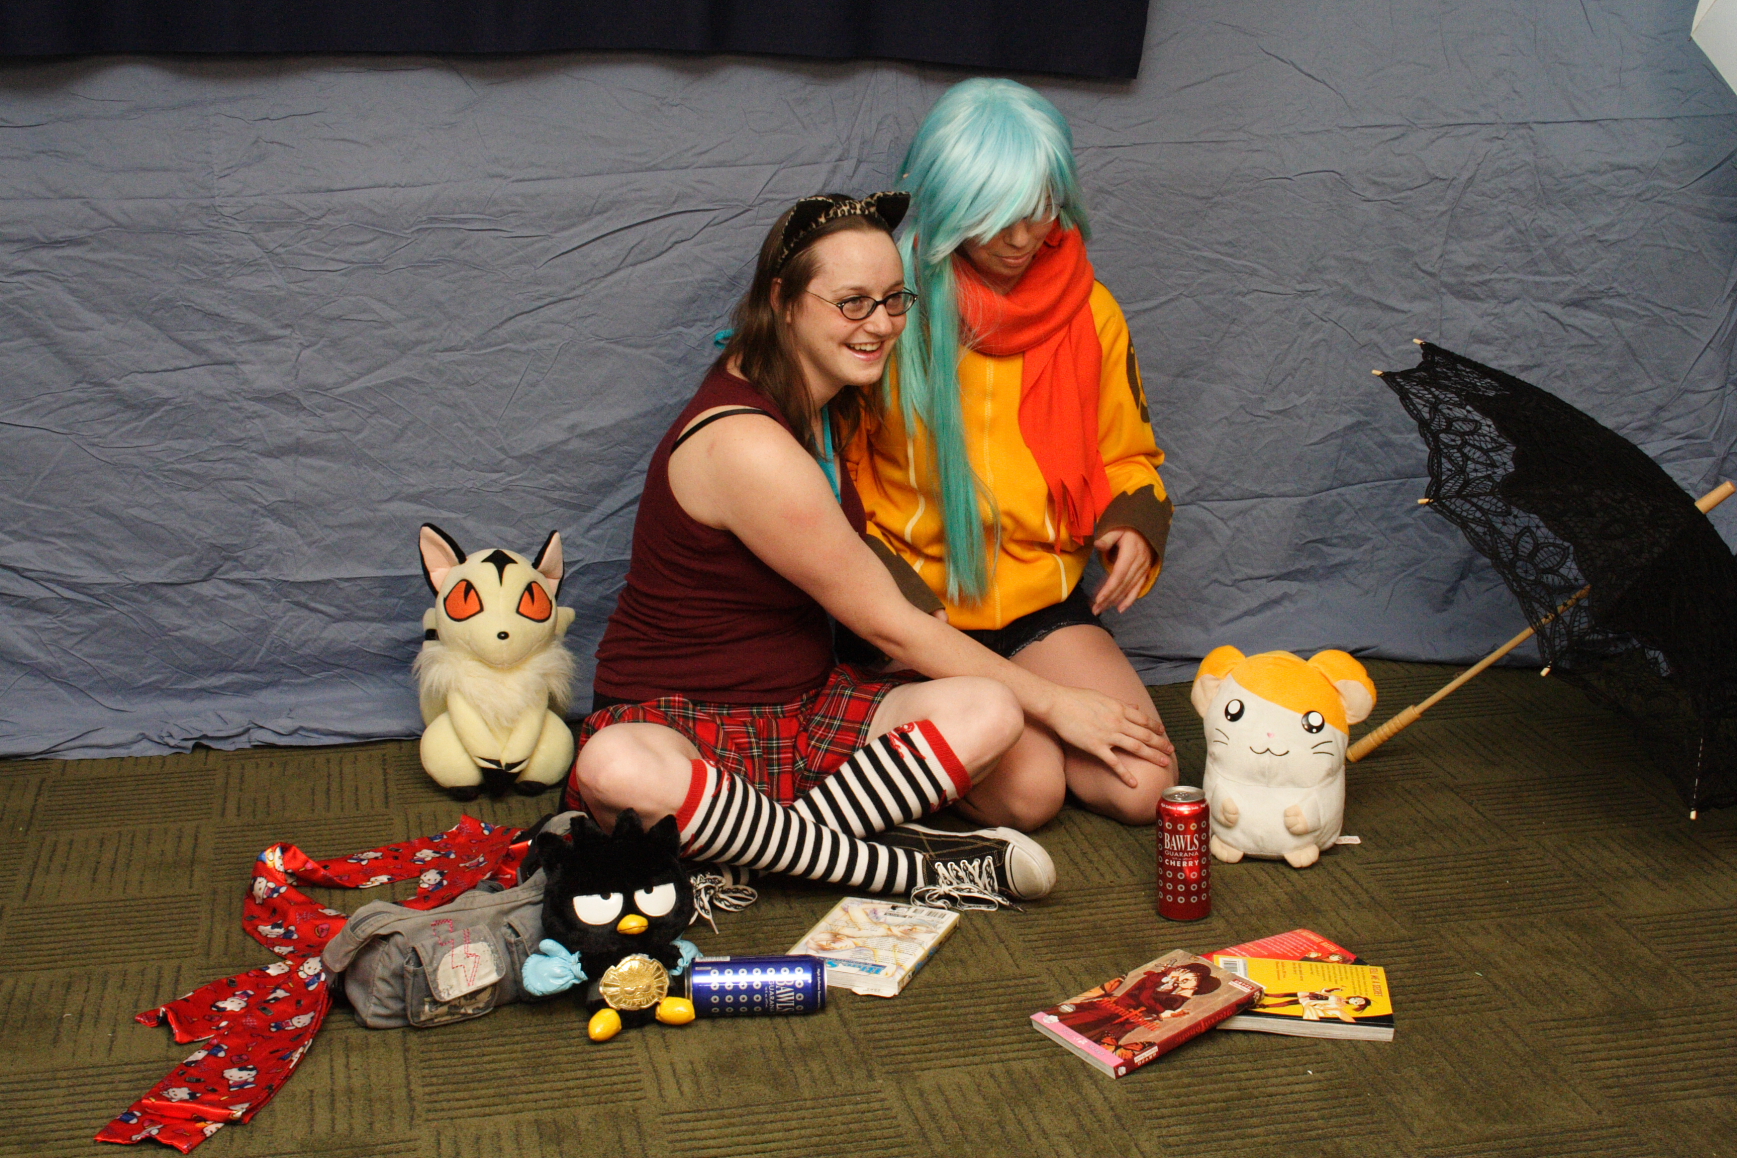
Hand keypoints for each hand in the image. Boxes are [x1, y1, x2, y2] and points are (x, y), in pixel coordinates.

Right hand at [1042, 686, 1169, 787]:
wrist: (1058, 704)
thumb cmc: (1076, 698)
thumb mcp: (1102, 696)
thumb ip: (1120, 703)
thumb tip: (1135, 706)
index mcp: (1119, 708)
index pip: (1143, 719)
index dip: (1155, 726)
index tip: (1163, 732)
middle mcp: (1118, 722)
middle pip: (1145, 735)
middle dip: (1160, 743)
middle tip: (1171, 750)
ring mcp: (1108, 735)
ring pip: (1136, 747)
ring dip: (1153, 756)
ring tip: (1164, 763)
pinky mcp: (1096, 747)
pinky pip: (1114, 763)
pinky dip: (1126, 774)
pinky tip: (1134, 783)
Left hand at [1091, 529, 1151, 614]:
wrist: (1147, 527)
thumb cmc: (1128, 528)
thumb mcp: (1117, 529)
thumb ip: (1107, 538)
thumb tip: (1098, 544)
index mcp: (1131, 553)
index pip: (1119, 574)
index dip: (1109, 588)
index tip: (1099, 599)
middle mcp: (1138, 564)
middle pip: (1122, 585)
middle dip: (1109, 598)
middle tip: (1095, 609)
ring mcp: (1143, 570)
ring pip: (1129, 589)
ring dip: (1115, 601)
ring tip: (1102, 609)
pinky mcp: (1145, 573)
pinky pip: (1138, 589)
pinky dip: (1130, 600)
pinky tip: (1121, 609)